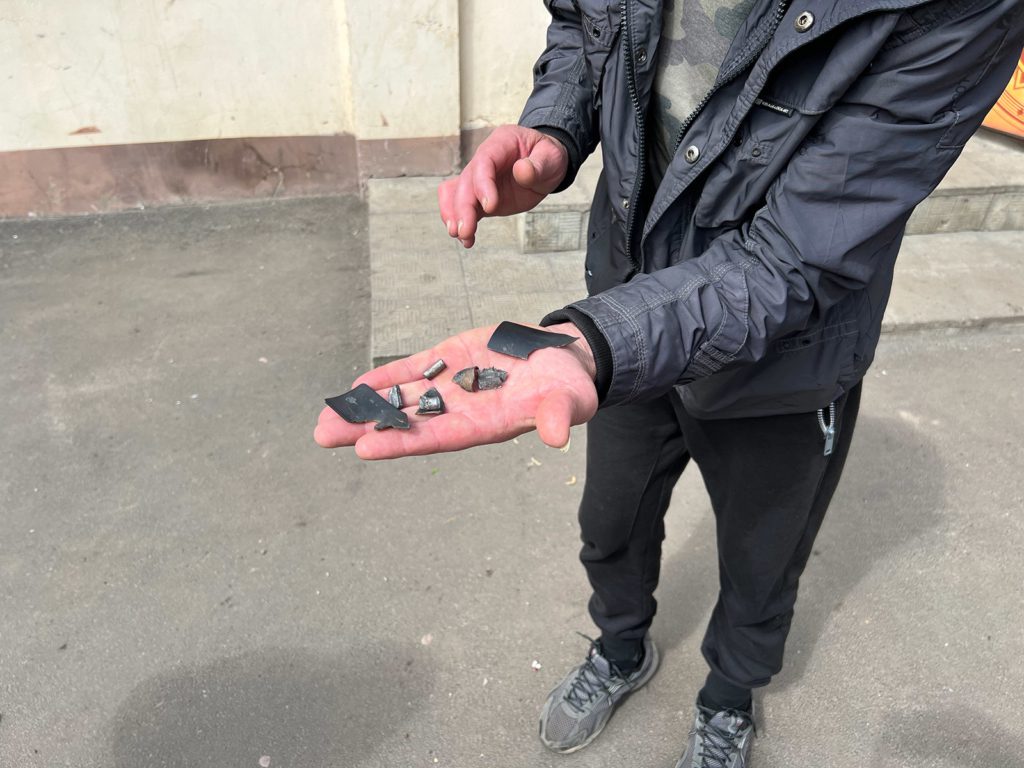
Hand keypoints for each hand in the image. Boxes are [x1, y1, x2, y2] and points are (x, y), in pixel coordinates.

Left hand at [314, 323, 597, 459]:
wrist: (564, 361)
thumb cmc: (569, 389)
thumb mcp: (570, 401)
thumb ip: (559, 416)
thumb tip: (556, 436)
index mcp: (485, 425)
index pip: (436, 437)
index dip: (401, 441)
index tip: (364, 446)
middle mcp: (461, 410)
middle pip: (407, 421)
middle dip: (365, 426)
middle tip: (323, 434)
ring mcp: (452, 385)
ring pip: (402, 397)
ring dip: (366, 406)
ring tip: (327, 415)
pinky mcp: (451, 359)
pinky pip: (413, 370)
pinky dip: (386, 377)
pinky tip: (357, 385)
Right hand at [438, 125, 568, 247]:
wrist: (545, 165)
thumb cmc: (547, 158)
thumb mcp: (551, 157)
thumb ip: (538, 165)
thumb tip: (521, 171)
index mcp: (500, 144)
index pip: (484, 161)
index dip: (483, 184)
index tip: (490, 207)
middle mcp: (484, 160)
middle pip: (465, 181)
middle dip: (463, 207)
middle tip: (466, 231)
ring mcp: (478, 179)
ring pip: (456, 194)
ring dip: (455, 215)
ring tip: (461, 236)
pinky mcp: (479, 198)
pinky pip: (462, 207)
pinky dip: (460, 222)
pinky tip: (466, 240)